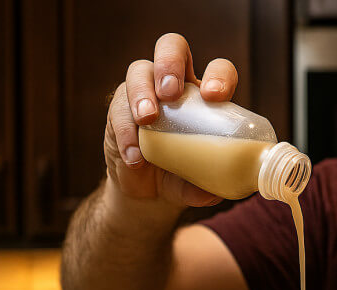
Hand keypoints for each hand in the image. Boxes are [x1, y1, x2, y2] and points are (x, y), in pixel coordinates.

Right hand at [103, 33, 238, 207]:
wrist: (148, 193)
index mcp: (205, 97)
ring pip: (139, 70)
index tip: (214, 96)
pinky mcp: (118, 110)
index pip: (218, 69)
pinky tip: (135, 156)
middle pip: (172, 47)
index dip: (218, 75)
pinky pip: (117, 108)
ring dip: (142, 92)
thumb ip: (204, 187)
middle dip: (170, 63)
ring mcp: (144, 93)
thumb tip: (214, 194)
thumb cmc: (183, 177)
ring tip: (147, 119)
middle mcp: (175, 87)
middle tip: (171, 93)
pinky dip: (125, 131)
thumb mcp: (196, 184)